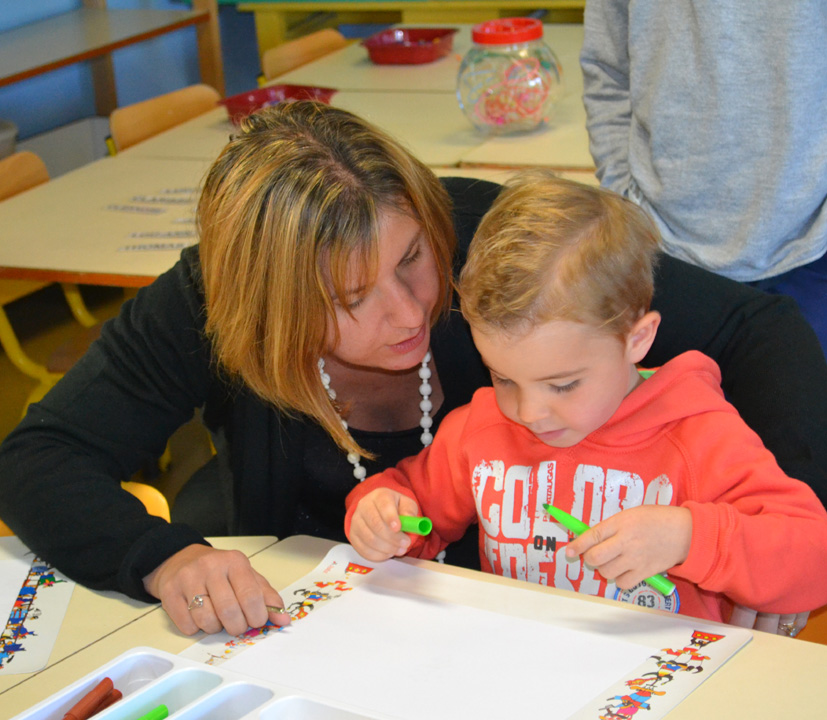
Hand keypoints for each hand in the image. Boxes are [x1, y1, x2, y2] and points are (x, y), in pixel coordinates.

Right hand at [143, 544, 290, 635]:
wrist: (181, 560)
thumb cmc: (219, 572)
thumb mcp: (247, 577)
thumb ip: (266, 598)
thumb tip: (283, 619)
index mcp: (235, 561)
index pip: (251, 596)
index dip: (257, 616)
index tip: (256, 621)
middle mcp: (211, 566)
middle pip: (229, 611)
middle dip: (237, 626)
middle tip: (237, 624)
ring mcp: (188, 578)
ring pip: (207, 620)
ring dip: (215, 628)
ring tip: (217, 618)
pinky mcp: (170, 593)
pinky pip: (187, 625)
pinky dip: (196, 629)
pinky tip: (198, 616)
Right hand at [347, 488, 420, 560]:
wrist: (379, 511)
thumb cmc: (395, 508)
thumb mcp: (406, 505)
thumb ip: (410, 512)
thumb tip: (410, 522)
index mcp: (380, 495)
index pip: (383, 505)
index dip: (390, 517)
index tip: (398, 528)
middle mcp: (364, 506)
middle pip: (375, 524)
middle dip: (392, 538)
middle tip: (406, 544)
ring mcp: (356, 521)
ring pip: (370, 539)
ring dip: (387, 548)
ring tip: (400, 549)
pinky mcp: (353, 536)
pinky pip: (364, 550)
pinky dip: (378, 555)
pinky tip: (388, 552)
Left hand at [565, 506, 691, 590]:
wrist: (685, 532)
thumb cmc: (656, 519)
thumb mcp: (631, 515)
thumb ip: (612, 527)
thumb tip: (591, 539)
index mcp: (621, 523)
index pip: (592, 535)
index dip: (577, 545)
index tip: (569, 552)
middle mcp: (626, 541)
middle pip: (595, 558)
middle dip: (590, 559)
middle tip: (595, 556)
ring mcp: (636, 558)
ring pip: (606, 572)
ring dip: (604, 570)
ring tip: (612, 562)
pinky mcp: (645, 572)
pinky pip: (622, 583)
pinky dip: (619, 580)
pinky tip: (624, 571)